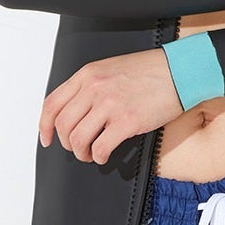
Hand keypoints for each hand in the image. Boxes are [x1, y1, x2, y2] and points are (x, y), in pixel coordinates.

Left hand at [38, 48, 182, 164]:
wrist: (180, 70)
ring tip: (91, 153)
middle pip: (62, 125)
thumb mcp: (112, 67)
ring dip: (81, 152)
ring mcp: (110, 105)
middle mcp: (94, 88)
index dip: (44, 126)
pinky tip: (105, 155)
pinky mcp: (127, 121)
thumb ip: (91, 85)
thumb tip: (76, 111)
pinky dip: (98, 157)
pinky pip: (100, 148)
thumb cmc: (151, 69)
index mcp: (88, 74)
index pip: (52, 103)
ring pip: (77, 139)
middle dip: (66, 143)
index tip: (47, 138)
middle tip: (76, 148)